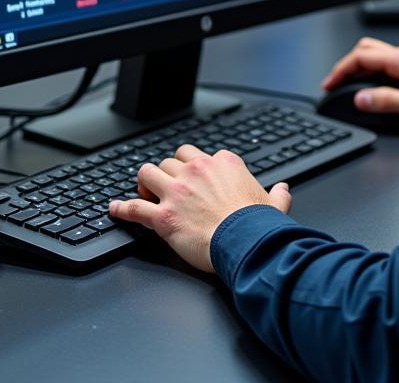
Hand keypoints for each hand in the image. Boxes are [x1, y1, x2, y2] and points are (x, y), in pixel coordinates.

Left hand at [108, 145, 292, 273]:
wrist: (246, 244)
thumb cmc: (259, 226)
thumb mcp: (274, 204)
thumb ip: (278, 194)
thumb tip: (283, 189)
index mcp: (223, 163)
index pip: (198, 154)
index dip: (193, 168)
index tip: (193, 180)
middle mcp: (197, 170)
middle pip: (171, 160)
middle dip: (167, 172)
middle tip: (166, 187)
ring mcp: (177, 191)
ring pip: (148, 172)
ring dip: (145, 182)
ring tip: (145, 193)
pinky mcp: (163, 215)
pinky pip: (134, 206)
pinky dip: (121, 208)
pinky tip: (114, 210)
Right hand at [322, 36, 398, 125]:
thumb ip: (386, 101)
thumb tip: (360, 98)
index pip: (361, 57)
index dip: (340, 70)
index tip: (329, 83)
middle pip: (365, 49)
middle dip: (345, 64)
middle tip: (335, 82)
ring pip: (374, 54)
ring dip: (358, 66)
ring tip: (348, 83)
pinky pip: (384, 61)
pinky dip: (370, 70)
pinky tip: (371, 84)